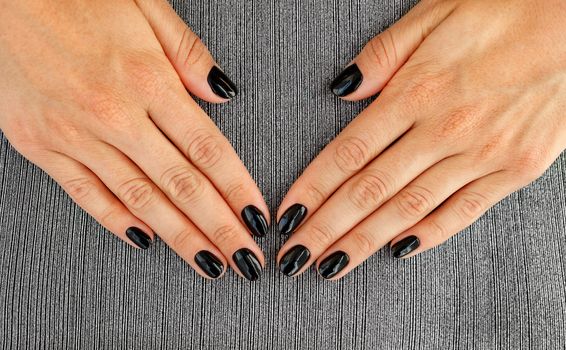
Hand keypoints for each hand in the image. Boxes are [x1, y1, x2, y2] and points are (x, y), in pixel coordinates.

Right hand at [0, 0, 268, 280]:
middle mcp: (115, 113)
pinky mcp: (39, 144)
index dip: (237, 190)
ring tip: (209, 263)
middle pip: (181, 184)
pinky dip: (117, 221)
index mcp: (147, 79)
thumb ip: (188, 54)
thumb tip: (224, 93)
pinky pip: (85, 193)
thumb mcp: (145, 6)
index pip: (207, 149)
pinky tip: (146, 240)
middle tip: (246, 260)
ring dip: (179, 237)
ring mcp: (75, 134)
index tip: (257, 218)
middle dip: (220, 228)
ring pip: (139, 198)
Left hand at [277, 0, 565, 278]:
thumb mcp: (436, 13)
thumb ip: (384, 54)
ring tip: (331, 265)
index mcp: (418, 90)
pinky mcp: (514, 170)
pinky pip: (462, 212)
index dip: (313, 188)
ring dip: (364, 241)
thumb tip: (344, 90)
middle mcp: (444, 129)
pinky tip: (398, 250)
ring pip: (408, 209)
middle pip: (370, 190)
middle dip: (326, 228)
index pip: (349, 152)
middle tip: (294, 257)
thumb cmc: (509, 10)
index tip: (288, 215)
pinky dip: (428, 234)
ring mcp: (481, 154)